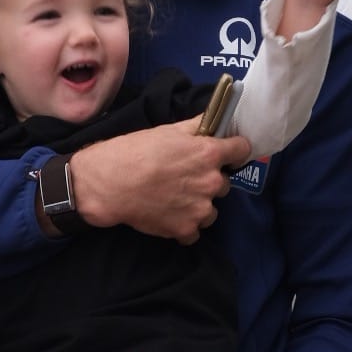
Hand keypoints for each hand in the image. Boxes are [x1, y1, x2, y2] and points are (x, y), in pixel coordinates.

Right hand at [69, 118, 251, 244]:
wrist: (110, 184)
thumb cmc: (135, 151)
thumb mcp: (168, 130)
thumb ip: (196, 126)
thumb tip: (214, 119)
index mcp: (210, 154)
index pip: (242, 150)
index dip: (234, 150)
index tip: (226, 154)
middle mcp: (212, 182)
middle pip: (224, 184)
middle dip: (208, 181)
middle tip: (184, 179)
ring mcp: (200, 209)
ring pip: (211, 210)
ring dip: (198, 206)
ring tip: (174, 201)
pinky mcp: (186, 230)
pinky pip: (194, 232)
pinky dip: (184, 227)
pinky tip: (168, 216)